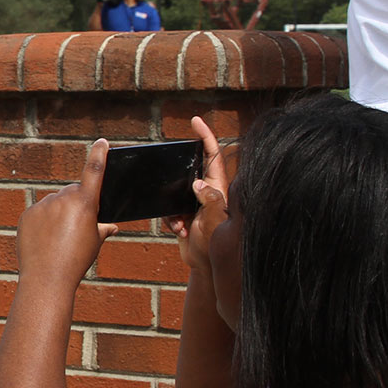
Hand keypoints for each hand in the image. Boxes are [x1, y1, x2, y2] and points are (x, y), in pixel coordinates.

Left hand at [16, 139, 117, 289]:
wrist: (46, 277)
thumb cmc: (76, 260)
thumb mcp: (94, 243)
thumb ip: (102, 229)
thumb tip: (111, 227)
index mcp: (85, 203)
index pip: (94, 172)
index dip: (99, 155)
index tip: (101, 142)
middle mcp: (63, 199)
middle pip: (73, 193)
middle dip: (76, 204)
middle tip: (75, 229)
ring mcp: (43, 205)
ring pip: (54, 203)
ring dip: (58, 214)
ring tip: (58, 239)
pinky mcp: (28, 214)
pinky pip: (38, 213)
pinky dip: (42, 222)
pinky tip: (44, 240)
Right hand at [162, 116, 230, 275]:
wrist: (205, 266)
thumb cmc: (215, 246)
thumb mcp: (214, 222)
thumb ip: (210, 201)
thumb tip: (198, 183)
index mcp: (218, 187)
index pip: (213, 155)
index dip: (205, 136)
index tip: (195, 121)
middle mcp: (207, 191)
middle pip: (190, 170)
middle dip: (178, 174)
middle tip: (174, 181)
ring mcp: (195, 202)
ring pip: (175, 190)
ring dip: (172, 207)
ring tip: (182, 223)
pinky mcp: (184, 213)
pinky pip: (169, 207)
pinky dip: (170, 218)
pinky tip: (179, 230)